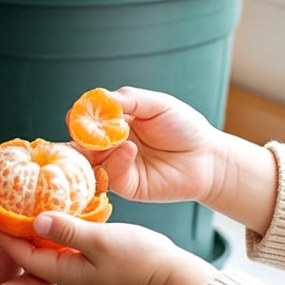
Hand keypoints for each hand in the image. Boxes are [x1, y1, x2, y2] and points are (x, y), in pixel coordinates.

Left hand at [0, 213, 217, 284]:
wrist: (171, 276)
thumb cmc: (142, 261)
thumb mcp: (101, 241)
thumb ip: (67, 230)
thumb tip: (35, 219)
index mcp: (64, 275)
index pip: (19, 250)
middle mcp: (65, 275)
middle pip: (25, 249)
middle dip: (6, 223)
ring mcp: (76, 270)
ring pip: (41, 245)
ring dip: (25, 222)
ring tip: (9, 196)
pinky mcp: (88, 261)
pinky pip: (58, 241)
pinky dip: (47, 224)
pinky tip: (45, 205)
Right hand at [80, 86, 223, 204]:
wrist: (207, 158)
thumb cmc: (184, 127)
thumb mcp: (157, 104)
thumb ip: (128, 98)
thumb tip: (99, 98)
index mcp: (116, 123)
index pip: (86, 120)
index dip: (79, 117)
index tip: (77, 114)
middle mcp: (112, 145)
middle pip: (82, 143)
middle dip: (79, 137)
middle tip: (82, 131)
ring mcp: (118, 166)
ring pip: (91, 162)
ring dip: (94, 150)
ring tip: (109, 139)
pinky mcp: (128, 186)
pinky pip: (111, 176)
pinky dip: (115, 161)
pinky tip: (129, 149)